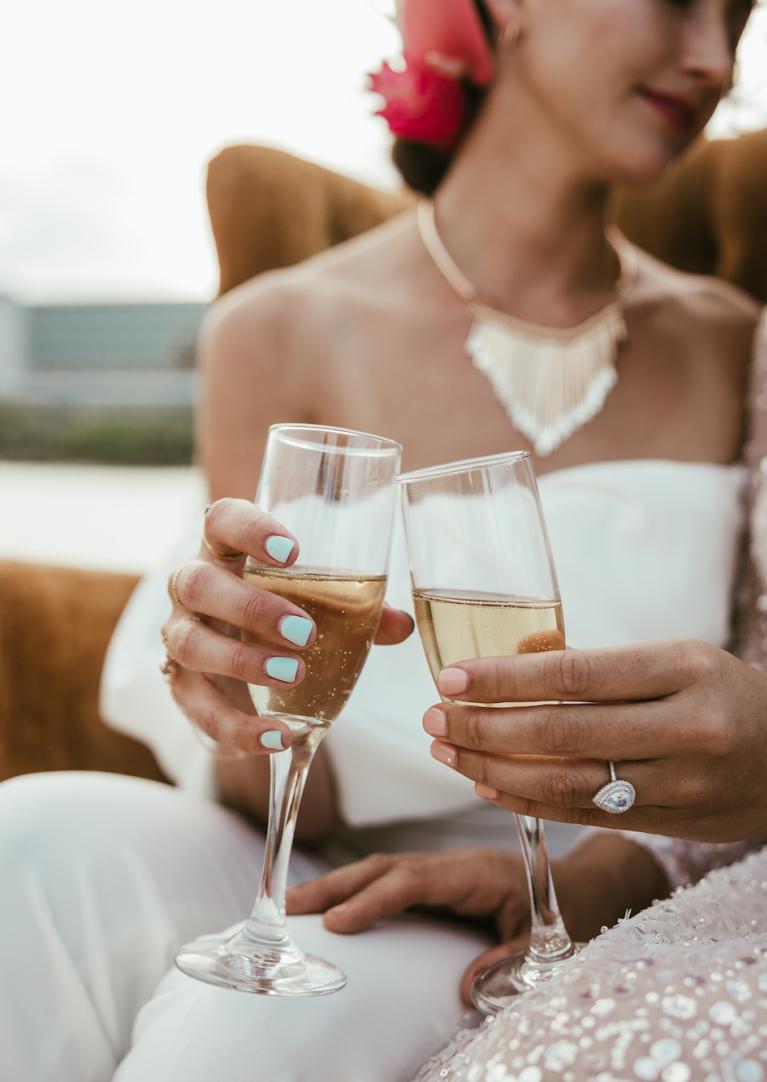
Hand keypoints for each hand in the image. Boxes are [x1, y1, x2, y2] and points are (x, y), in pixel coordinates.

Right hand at [161, 498, 412, 754]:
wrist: (240, 671)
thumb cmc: (282, 613)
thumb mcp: (318, 603)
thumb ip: (359, 609)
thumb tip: (400, 625)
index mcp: (225, 551)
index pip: (223, 520)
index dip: (250, 529)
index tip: (292, 551)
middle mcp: (193, 589)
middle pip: (198, 583)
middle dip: (251, 607)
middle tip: (305, 631)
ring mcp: (181, 637)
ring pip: (190, 643)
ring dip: (243, 661)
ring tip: (295, 675)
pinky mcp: (183, 689)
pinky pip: (199, 710)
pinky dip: (239, 727)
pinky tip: (278, 735)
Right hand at [287, 847, 531, 1003]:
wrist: (566, 886)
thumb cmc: (552, 913)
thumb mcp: (540, 940)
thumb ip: (508, 960)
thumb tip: (465, 986)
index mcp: (475, 872)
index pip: (414, 880)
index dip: (373, 899)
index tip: (336, 922)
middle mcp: (448, 864)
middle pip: (384, 867)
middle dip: (334, 885)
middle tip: (289, 907)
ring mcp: (436, 870)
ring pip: (378, 870)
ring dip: (335, 886)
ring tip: (292, 906)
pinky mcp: (429, 881)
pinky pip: (385, 882)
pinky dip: (352, 892)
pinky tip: (326, 910)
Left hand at [423, 639, 766, 841]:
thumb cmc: (721, 692)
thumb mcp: (676, 658)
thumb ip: (599, 665)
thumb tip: (512, 661)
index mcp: (685, 670)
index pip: (578, 676)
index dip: (507, 679)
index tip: (453, 677)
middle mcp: (687, 729)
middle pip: (564, 734)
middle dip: (486, 727)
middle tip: (435, 718)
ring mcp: (680, 785)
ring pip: (568, 783)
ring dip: (495, 768)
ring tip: (447, 751)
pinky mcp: (670, 825)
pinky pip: (585, 814)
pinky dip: (528, 801)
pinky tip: (488, 784)